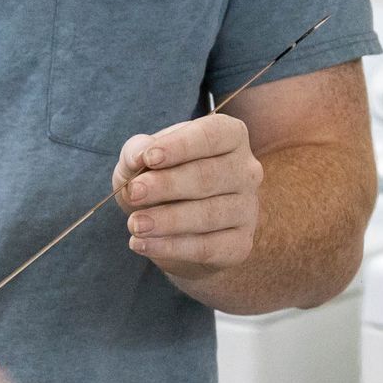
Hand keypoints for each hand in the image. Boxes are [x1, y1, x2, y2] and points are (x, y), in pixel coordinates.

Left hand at [114, 113, 263, 286]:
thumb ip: (137, 150)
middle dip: (167, 185)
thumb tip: (139, 155)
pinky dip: (171, 247)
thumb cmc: (161, 180)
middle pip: (208, 176)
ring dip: (167, 220)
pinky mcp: (240, 244)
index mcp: (229, 136)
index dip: (180, 146)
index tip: (149, 158)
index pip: (211, 135)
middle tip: (134, 193)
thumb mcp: (142, 159)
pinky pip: (207, 247)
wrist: (175, 228)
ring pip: (208, 214)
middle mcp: (246, 170)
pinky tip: (142, 244)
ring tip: (135, 224)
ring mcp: (248, 209)